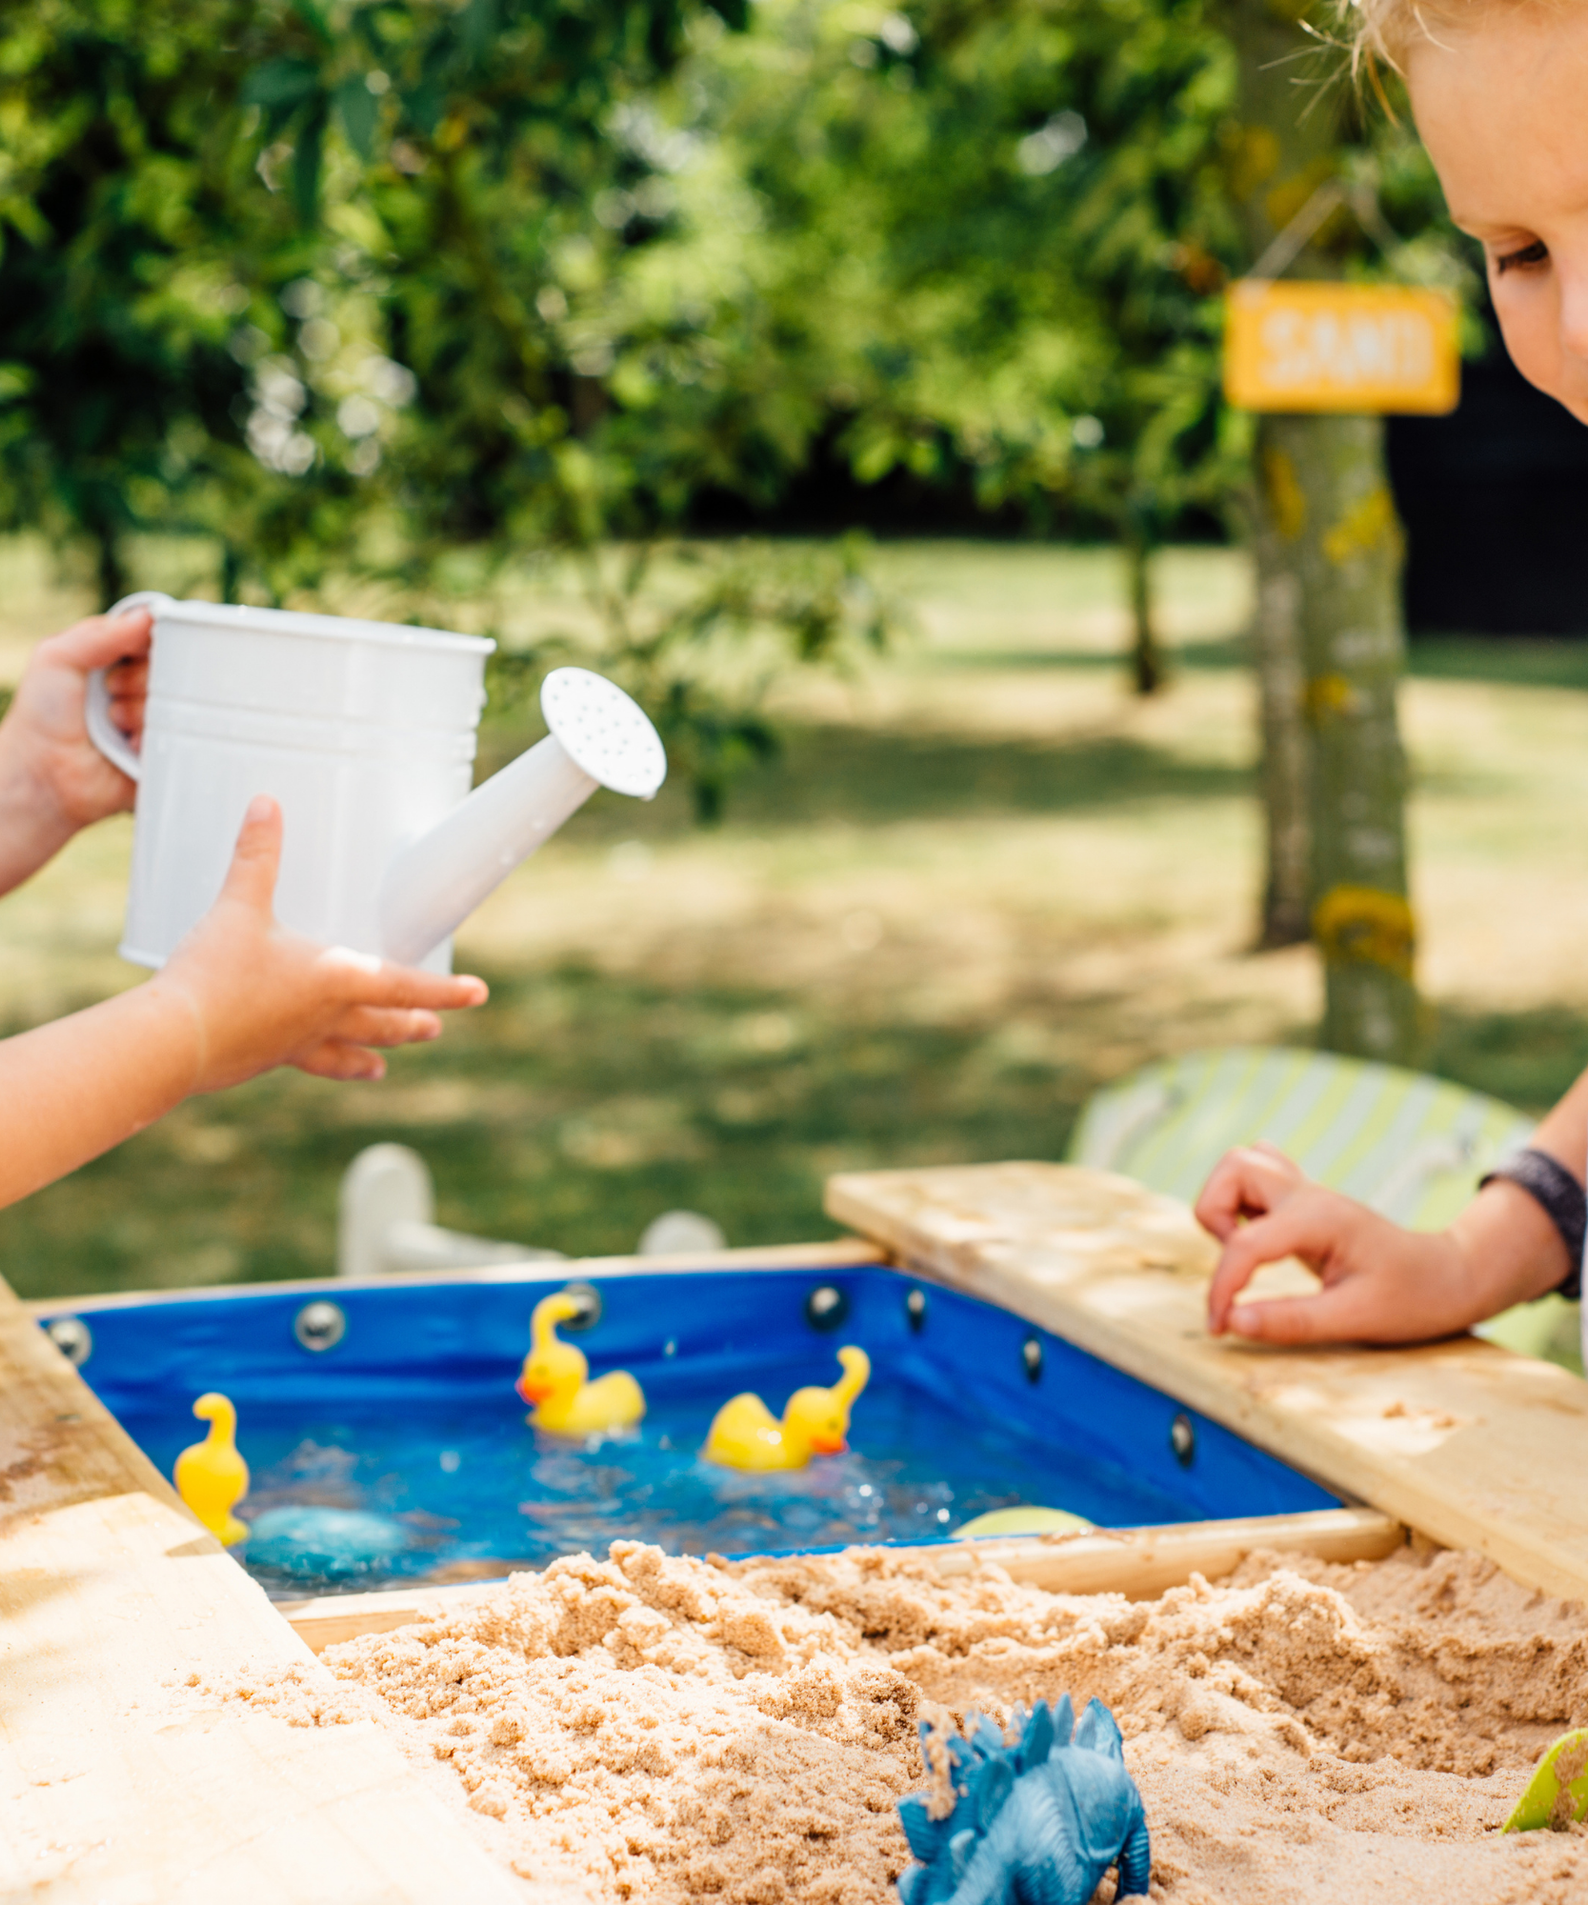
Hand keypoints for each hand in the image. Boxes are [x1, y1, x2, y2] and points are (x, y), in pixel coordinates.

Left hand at [0, 606, 151, 893]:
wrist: (44, 775)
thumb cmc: (42, 716)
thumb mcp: (57, 658)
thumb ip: (99, 634)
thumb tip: (148, 616)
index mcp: (118, 660)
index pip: (156, 638)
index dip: (151, 643)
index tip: (135, 653)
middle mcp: (141, 687)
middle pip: (171, 669)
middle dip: (138, 680)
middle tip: (110, 693)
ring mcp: (155, 720)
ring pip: (177, 702)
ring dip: (142, 712)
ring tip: (114, 725)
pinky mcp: (165, 751)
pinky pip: (182, 737)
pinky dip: (155, 739)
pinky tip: (130, 746)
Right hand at [150, 795, 487, 1088]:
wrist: (173, 1042)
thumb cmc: (215, 974)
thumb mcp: (239, 906)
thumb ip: (256, 854)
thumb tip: (267, 804)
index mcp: (337, 978)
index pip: (407, 985)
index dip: (446, 989)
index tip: (479, 994)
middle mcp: (328, 1016)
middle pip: (385, 1022)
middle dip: (413, 1022)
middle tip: (436, 1026)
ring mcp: (299, 1044)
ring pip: (353, 1048)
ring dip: (376, 1050)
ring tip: (388, 1062)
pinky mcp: (268, 1059)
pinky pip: (309, 1062)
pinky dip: (328, 1065)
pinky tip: (321, 1064)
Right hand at [1195, 1141, 1479, 1345]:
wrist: (1451, 1276)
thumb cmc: (1414, 1297)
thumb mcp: (1356, 1319)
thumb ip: (1291, 1321)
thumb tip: (1233, 1324)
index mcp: (1319, 1220)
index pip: (1245, 1243)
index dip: (1221, 1288)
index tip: (1221, 1327)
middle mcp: (1308, 1195)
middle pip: (1234, 1167)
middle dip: (1214, 1215)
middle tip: (1237, 1265)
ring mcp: (1307, 1192)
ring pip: (1242, 1163)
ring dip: (1225, 1203)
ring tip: (1243, 1251)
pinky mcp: (1306, 1201)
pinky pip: (1260, 1175)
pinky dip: (1241, 1200)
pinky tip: (1257, 1237)